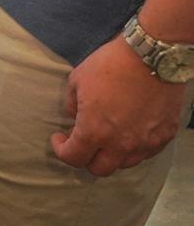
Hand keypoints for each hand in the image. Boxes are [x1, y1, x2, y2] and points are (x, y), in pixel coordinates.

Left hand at [52, 36, 190, 176]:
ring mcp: (145, 142)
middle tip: (82, 142)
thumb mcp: (77, 80)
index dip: (61, 150)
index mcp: (94, 131)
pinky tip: (128, 132)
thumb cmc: (110, 65)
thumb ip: (72, 105)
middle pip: (100, 169)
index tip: (60, 138)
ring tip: (107, 137)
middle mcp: (121, 144)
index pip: (73, 158)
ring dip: (111, 155)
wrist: (151, 56)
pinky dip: (134, 148)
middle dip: (86, 158)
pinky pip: (146, 152)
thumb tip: (74, 117)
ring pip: (125, 163)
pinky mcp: (164, 136)